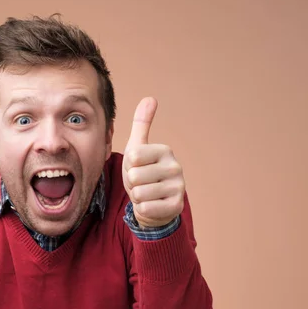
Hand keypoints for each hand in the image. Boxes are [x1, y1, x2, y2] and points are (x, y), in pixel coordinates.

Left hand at [122, 97, 184, 227]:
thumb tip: (150, 98)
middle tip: (142, 184)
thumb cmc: (143, 174)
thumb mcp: (138, 148)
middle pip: (135, 176)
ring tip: (147, 194)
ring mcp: (179, 188)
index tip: (137, 168)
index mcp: (165, 150)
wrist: (155, 205)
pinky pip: (146, 208)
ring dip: (137, 197)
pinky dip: (143, 210)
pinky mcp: (176, 206)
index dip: (128, 166)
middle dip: (132, 184)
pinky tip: (152, 206)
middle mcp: (175, 167)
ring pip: (139, 194)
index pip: (132, 157)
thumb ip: (142, 124)